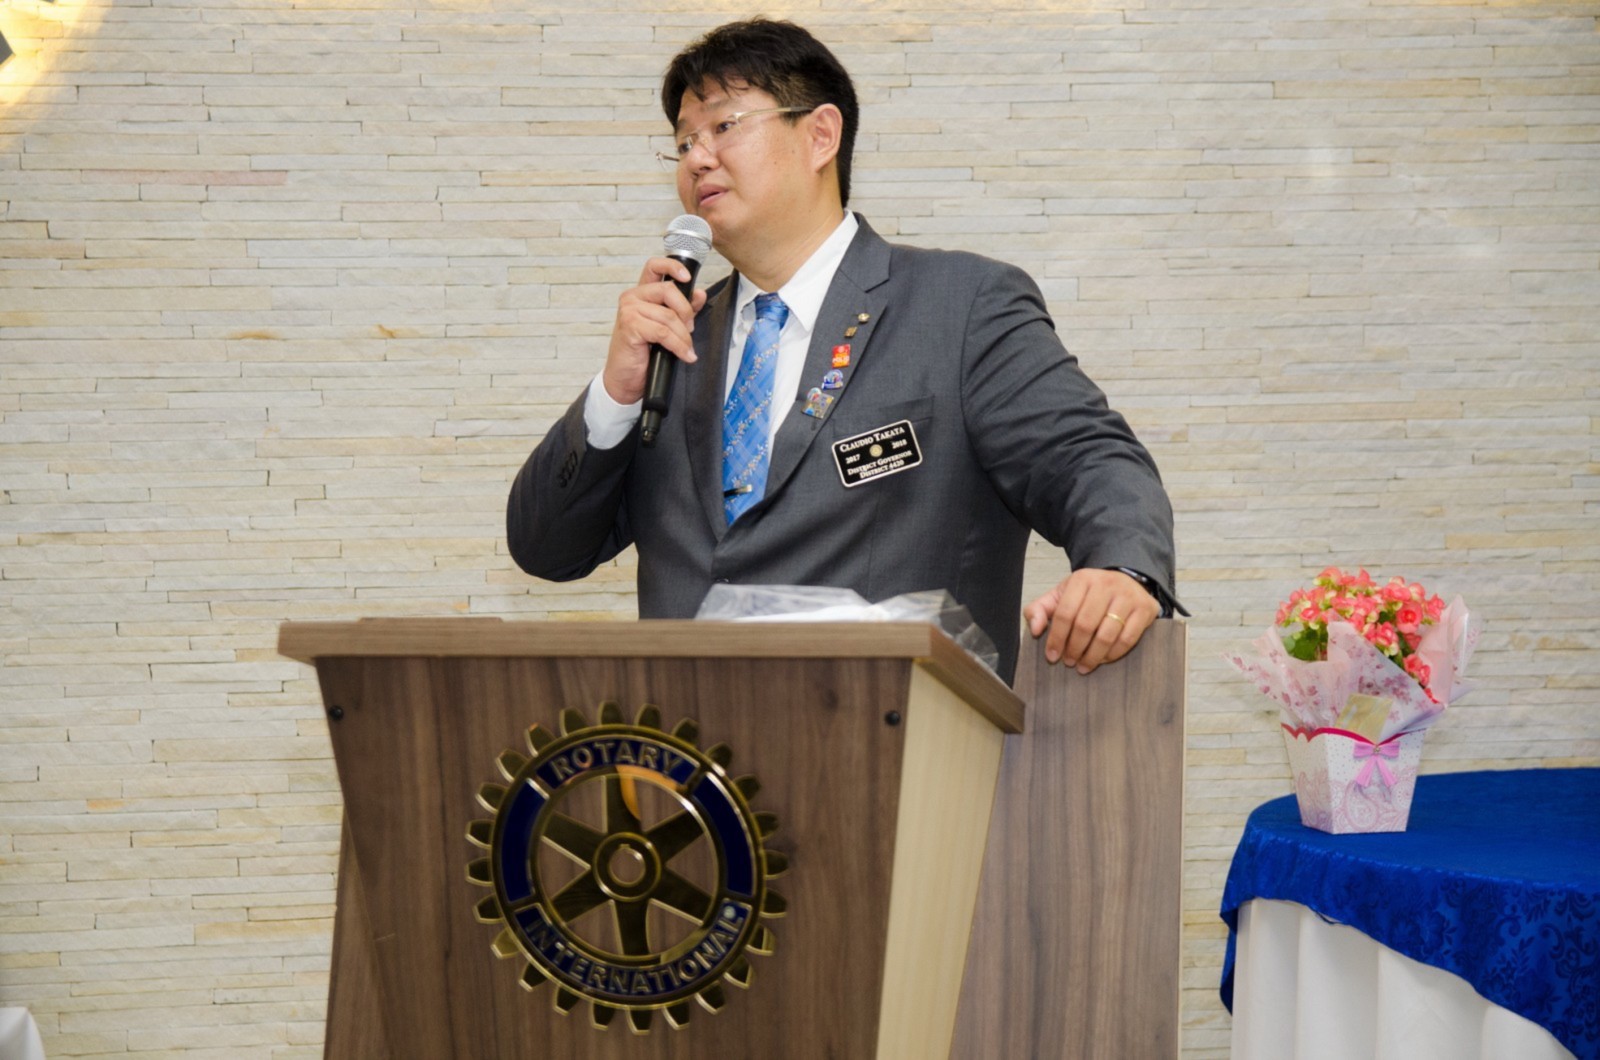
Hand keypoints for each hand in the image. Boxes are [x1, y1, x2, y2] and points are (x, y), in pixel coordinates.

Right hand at [601, 256, 707, 405]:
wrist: (627, 378)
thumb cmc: (643, 352)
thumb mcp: (667, 327)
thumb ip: (683, 309)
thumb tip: (699, 294)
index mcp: (642, 293)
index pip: (654, 266)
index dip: (672, 266)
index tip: (687, 277)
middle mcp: (633, 297)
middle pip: (668, 290)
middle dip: (686, 311)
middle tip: (690, 330)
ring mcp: (629, 311)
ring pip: (668, 316)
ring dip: (683, 336)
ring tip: (687, 349)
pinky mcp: (630, 326)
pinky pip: (663, 332)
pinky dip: (678, 346)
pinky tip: (685, 355)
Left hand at [1024, 568, 1159, 674]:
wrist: (1125, 580)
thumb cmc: (1088, 594)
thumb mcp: (1061, 595)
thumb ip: (1040, 609)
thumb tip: (1035, 629)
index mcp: (1082, 579)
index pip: (1065, 613)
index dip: (1056, 638)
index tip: (1051, 656)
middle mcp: (1106, 584)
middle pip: (1085, 625)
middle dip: (1074, 649)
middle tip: (1069, 662)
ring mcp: (1128, 596)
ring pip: (1107, 635)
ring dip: (1092, 656)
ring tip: (1083, 666)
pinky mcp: (1145, 609)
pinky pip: (1127, 639)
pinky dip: (1113, 654)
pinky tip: (1102, 660)